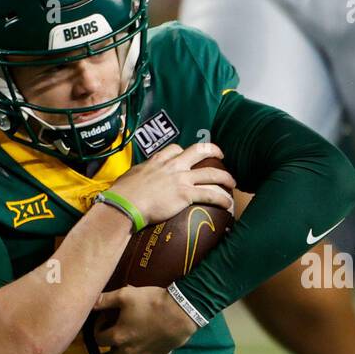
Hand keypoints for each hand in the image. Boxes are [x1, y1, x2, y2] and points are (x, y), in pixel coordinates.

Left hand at [93, 286, 196, 353]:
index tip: (107, 318)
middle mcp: (130, 350)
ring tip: (132, 341)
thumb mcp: (125, 295)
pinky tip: (150, 339)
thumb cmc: (151, 302)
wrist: (182, 310)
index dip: (99, 328)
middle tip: (118, 334)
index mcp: (118, 337)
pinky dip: (147, 352)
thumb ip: (105, 300)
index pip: (98, 340)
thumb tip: (90, 303)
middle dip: (111, 349)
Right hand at [108, 141, 234, 225]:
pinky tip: (228, 204)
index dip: (184, 152)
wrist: (125, 204)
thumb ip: (137, 177)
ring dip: (225, 177)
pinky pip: (210, 194)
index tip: (187, 156)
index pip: (175, 149)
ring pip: (211, 173)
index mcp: (157, 161)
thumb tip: (132, 184)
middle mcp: (172, 166)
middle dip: (213, 151)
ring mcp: (181, 178)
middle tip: (220, 155)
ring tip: (232, 183)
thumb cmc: (122, 195)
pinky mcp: (186, 194)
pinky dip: (222, 199)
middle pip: (199, 151)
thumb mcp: (130, 178)